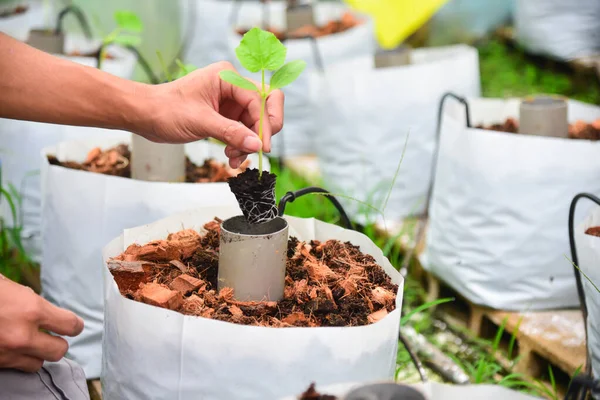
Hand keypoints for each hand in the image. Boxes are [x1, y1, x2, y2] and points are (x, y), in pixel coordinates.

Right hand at [0, 276, 83, 371]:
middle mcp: (22, 336)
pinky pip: (14, 368)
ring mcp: (6, 353)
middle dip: (57, 342)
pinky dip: (15, 360)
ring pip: (37, 364)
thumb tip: (43, 309)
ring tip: (28, 342)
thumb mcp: (8, 287)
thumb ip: (30, 301)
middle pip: (59, 351)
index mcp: (31, 309)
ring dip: (36, 354)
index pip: (70, 325)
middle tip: (51, 335)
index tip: (73, 325)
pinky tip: (9, 347)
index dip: (74, 325)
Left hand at [139, 61, 284, 168]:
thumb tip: (256, 144)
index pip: (259, 99)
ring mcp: (231, 101)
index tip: (262, 147)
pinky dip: (241, 145)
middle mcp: (233, 86)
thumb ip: (231, 133)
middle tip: (256, 150)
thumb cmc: (166, 110)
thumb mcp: (200, 122)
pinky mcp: (226, 116)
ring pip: (256, 123)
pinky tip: (231, 157)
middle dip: (261, 131)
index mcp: (227, 77)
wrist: (146, 116)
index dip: (264, 124)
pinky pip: (244, 131)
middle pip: (265, 107)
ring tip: (233, 158)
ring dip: (249, 143)